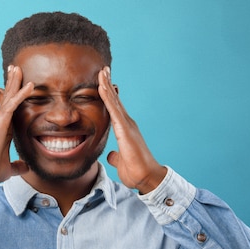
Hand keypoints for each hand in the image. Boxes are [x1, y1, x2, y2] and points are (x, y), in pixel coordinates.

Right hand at [0, 66, 33, 186]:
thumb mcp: (9, 168)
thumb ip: (18, 166)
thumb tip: (26, 168)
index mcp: (4, 130)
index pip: (11, 110)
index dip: (14, 97)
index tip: (17, 87)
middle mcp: (0, 121)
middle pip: (8, 97)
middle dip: (12, 82)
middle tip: (15, 68)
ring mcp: (0, 120)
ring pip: (9, 96)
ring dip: (15, 81)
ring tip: (17, 67)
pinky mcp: (1, 121)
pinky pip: (14, 104)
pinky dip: (22, 93)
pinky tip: (31, 85)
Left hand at [98, 66, 166, 193]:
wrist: (147, 178)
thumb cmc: (136, 172)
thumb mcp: (120, 162)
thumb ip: (115, 156)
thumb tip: (111, 155)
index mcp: (124, 130)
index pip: (114, 109)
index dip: (108, 96)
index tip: (103, 82)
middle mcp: (127, 124)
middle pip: (115, 100)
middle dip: (108, 84)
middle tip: (103, 69)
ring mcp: (127, 125)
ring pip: (114, 101)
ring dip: (107, 85)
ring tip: (102, 71)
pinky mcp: (125, 130)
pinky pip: (114, 110)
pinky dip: (108, 98)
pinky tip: (102, 87)